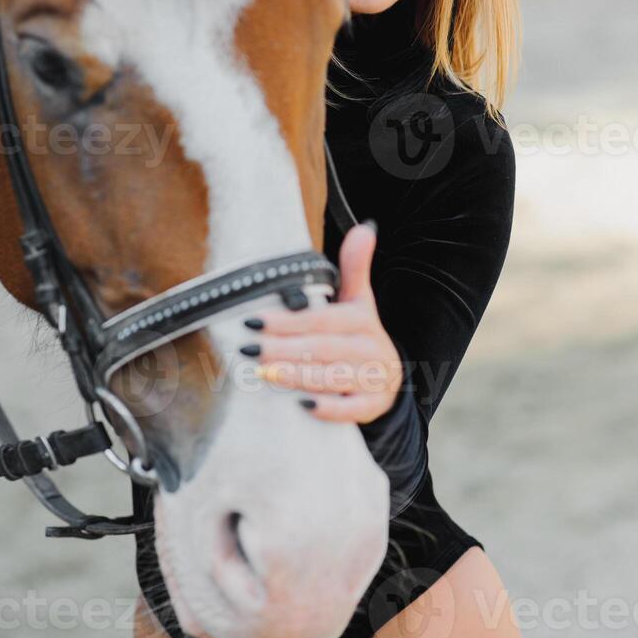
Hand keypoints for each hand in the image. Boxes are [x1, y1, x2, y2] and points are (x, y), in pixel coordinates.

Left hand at [239, 223, 403, 422]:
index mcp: (363, 320)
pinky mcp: (372, 406)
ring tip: (264, 373)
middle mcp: (371, 348)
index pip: (322, 319)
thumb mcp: (358, 302)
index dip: (288, 320)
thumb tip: (365, 228)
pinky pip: (350, 410)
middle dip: (284, 348)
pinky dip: (328, 408)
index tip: (254, 320)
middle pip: (323, 348)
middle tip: (249, 348)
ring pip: (334, 377)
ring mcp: (374, 379)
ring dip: (297, 376)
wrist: (388, 378)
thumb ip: (355, 267)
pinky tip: (301, 405)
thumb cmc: (358, 336)